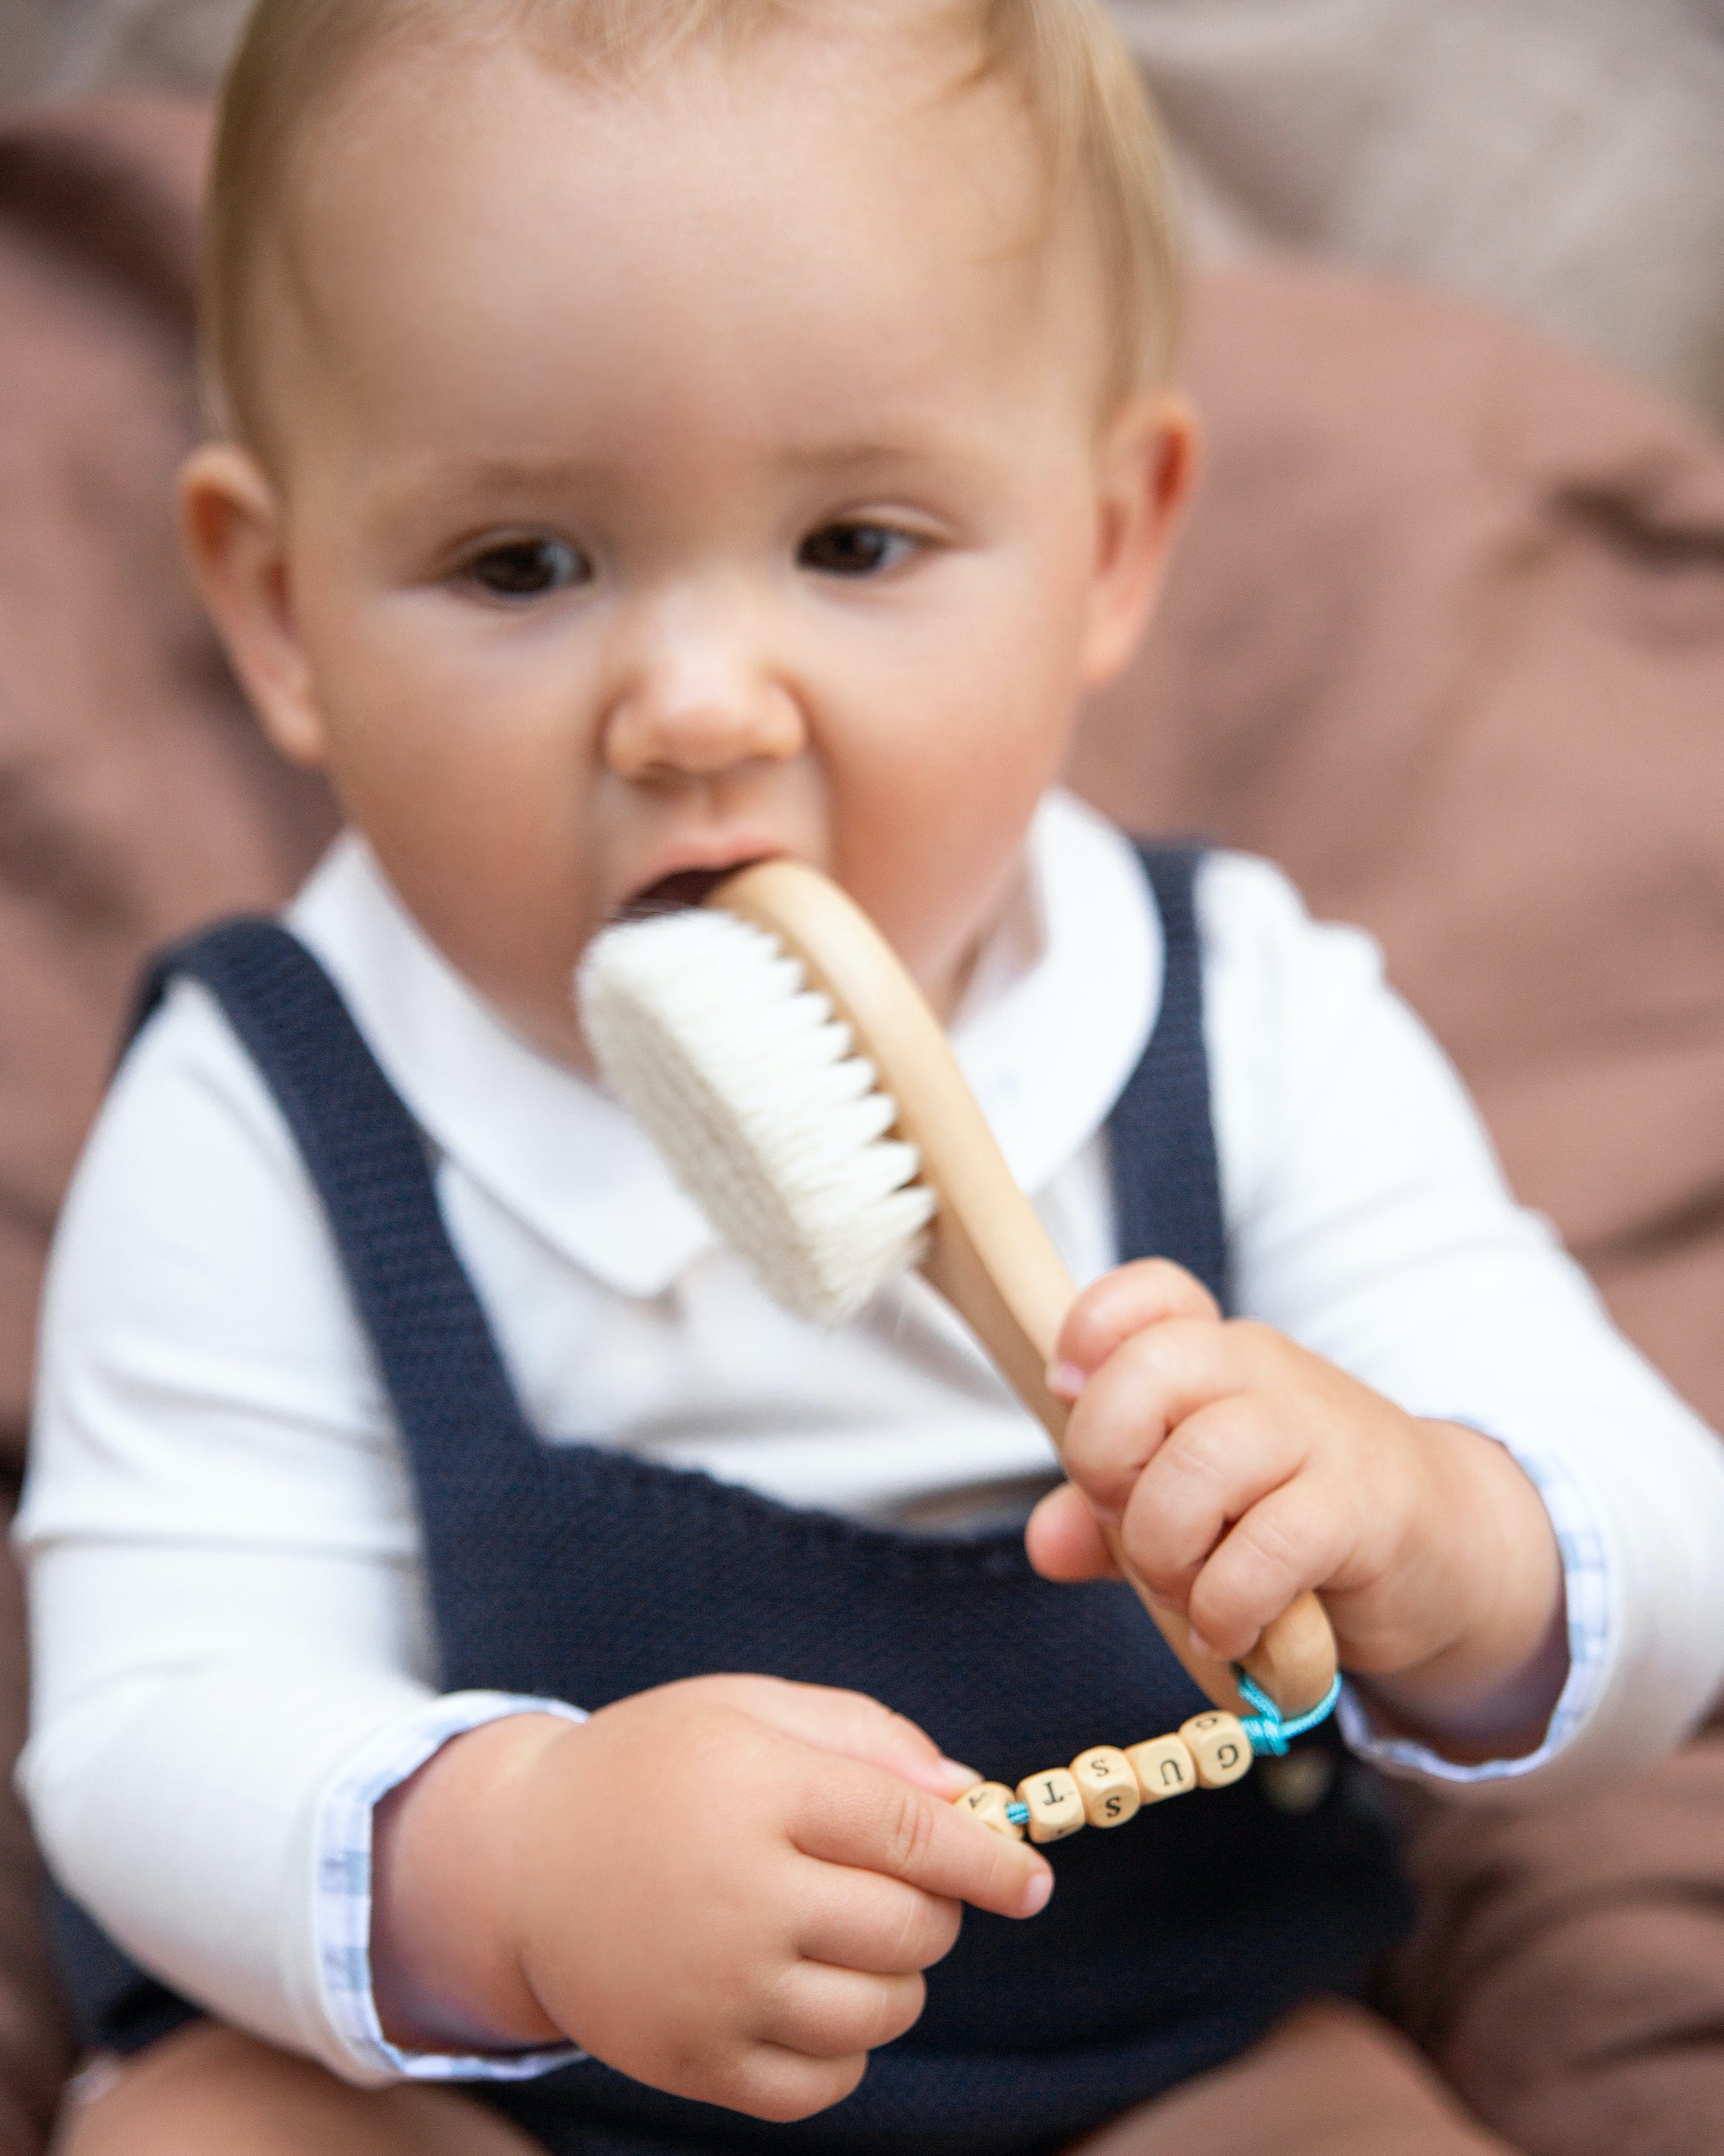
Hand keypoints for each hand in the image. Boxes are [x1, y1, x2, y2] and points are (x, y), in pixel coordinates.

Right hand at [372, 1676, 1049, 2120]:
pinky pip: (827, 2082)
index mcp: (758, 1790)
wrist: (521, 1862)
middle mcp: (739, 1895)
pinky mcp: (695, 2064)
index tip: (1030, 1878)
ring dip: (894, 1974)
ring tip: (842, 1931)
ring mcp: (715, 1991)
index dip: (988, 1859)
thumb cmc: (656, 1767)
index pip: (913, 1832)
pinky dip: (844, 2046)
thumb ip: (867, 1736)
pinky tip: (809, 1990)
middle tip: (897, 1882)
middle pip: (911, 1927)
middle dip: (934, 1906)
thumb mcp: (750, 1709)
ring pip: (882, 2010)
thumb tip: (970, 1796)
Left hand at [1025, 1260, 1565, 1754]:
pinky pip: (1265, 1549)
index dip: (1090, 1334)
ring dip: (1165, 1551)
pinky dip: (1226, 1606)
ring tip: (1185, 1593)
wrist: (1446, 1550)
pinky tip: (1232, 1632)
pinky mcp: (1361, 1506)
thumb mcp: (1191, 1508)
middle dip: (1106, 1461)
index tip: (1070, 1394)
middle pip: (1149, 1370)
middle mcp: (1261, 1372)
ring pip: (1200, 1464)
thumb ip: (1109, 1519)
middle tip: (1130, 1525)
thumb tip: (1046, 1545)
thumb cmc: (1292, 1517)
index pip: (1148, 1295)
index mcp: (1213, 1353)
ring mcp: (1316, 1430)